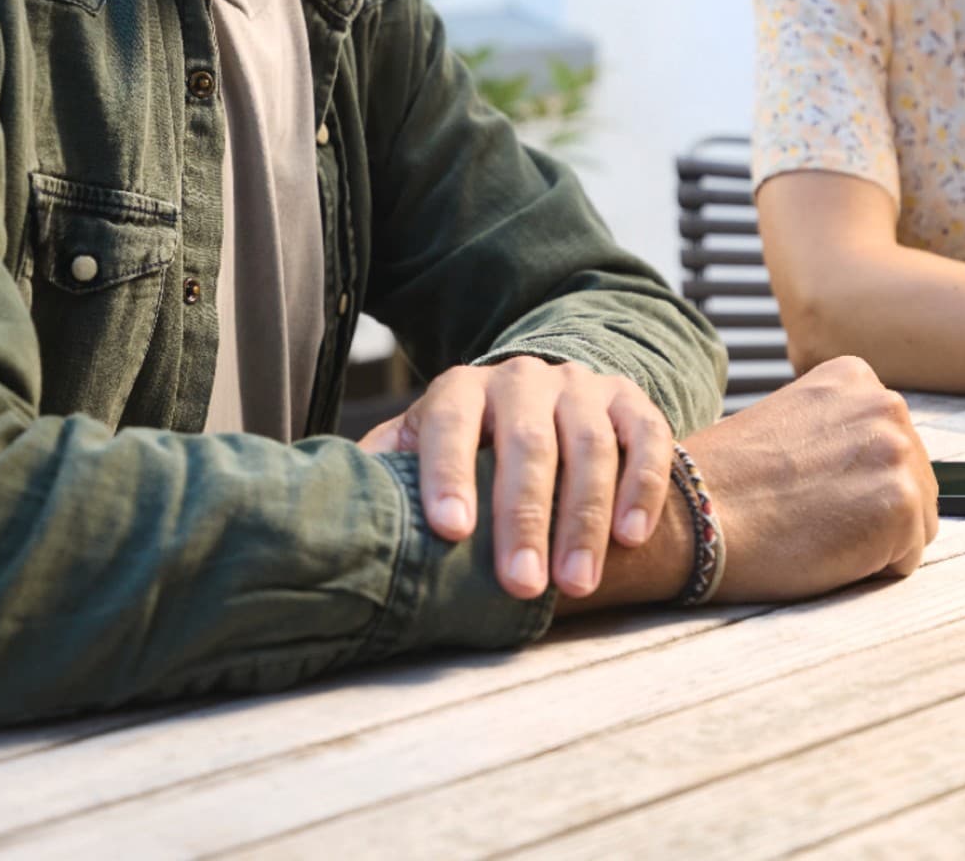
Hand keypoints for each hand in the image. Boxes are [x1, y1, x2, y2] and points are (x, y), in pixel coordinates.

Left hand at [358, 356, 671, 601]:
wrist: (538, 403)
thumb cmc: (464, 454)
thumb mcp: (415, 453)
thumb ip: (380, 478)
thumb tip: (318, 524)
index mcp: (459, 390)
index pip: (449, 423)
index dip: (448, 475)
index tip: (449, 532)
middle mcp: (522, 379)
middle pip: (528, 442)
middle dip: (526, 516)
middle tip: (525, 585)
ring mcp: (581, 386)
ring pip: (590, 444)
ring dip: (586, 516)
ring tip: (578, 582)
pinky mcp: (629, 400)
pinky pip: (647, 436)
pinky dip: (643, 485)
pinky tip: (632, 536)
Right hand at [682, 354, 938, 601]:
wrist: (697, 513)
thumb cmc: (731, 478)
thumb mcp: (792, 419)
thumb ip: (838, 427)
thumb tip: (867, 461)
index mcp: (857, 378)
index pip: (888, 445)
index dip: (850, 480)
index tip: (806, 485)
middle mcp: (887, 404)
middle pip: (911, 480)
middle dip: (870, 507)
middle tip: (809, 513)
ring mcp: (899, 452)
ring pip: (914, 521)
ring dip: (874, 539)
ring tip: (816, 528)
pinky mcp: (903, 505)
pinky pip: (905, 560)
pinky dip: (870, 569)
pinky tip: (825, 550)